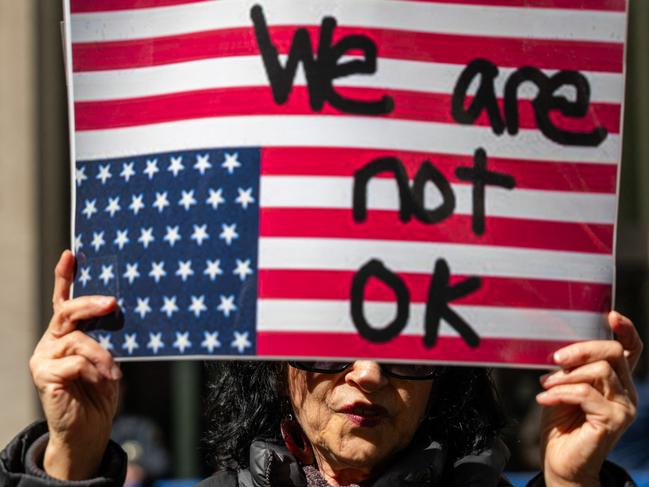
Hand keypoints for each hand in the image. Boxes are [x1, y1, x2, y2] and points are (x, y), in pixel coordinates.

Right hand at [29, 250, 120, 479]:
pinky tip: (102, 383)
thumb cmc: (100, 392)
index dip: (65, 276)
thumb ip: (105, 338)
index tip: (71, 253)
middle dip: (91, 303)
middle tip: (112, 303)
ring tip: (114, 374)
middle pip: (67, 311)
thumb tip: (119, 312)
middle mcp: (51, 340)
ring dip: (102, 356)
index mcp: (66, 333)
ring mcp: (44, 357)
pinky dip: (94, 371)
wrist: (88, 430)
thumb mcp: (107, 359)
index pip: (63, 300)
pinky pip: (74, 362)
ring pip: (77, 340)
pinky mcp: (44, 375)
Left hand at [536, 311, 642, 486]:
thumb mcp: (562, 385)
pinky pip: (586, 394)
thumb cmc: (560, 421)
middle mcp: (626, 391)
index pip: (630, 349)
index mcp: (616, 379)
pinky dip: (561, 392)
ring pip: (600, 372)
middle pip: (613, 353)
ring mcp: (624, 407)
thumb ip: (569, 367)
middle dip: (582, 349)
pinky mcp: (613, 421)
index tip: (610, 314)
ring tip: (546, 384)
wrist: (560, 460)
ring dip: (566, 375)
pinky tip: (546, 399)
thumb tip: (559, 347)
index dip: (625, 329)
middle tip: (555, 357)